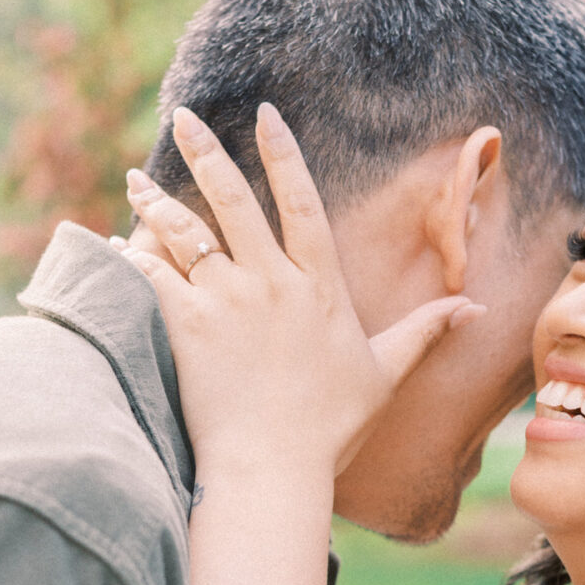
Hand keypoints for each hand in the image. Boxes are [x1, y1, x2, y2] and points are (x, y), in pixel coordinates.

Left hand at [121, 104, 481, 483]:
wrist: (275, 469)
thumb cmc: (331, 427)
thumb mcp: (385, 374)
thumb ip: (424, 330)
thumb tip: (474, 308)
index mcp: (319, 287)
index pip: (302, 202)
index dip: (283, 155)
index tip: (265, 115)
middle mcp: (273, 283)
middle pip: (235, 201)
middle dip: (206, 152)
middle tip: (182, 116)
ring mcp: (228, 302)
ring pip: (186, 234)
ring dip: (157, 202)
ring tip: (135, 180)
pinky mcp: (189, 328)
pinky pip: (151, 279)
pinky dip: (129, 260)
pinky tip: (111, 245)